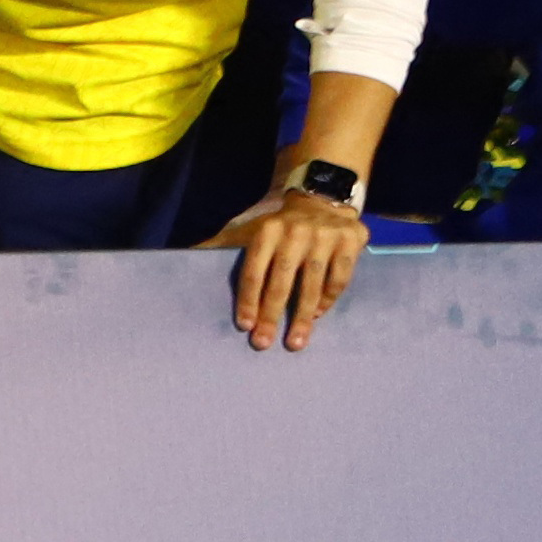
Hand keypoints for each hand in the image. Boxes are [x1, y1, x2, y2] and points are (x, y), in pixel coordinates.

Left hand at [212, 183, 369, 351]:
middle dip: (271, 315)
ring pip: (313, 284)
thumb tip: (189, 255)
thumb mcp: (250, 229)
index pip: (254, 271)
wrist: (323, 199)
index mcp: (267, 231)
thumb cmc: (280, 226)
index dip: (248, 300)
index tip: (244, 325)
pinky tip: (317, 316)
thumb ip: (222, 243)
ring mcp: (325, 237)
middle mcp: (295, 233)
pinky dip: (328, 300)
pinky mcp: (351, 242)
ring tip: (295, 341)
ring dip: (303, 317)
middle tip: (263, 342)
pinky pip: (339, 279)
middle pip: (282, 281)